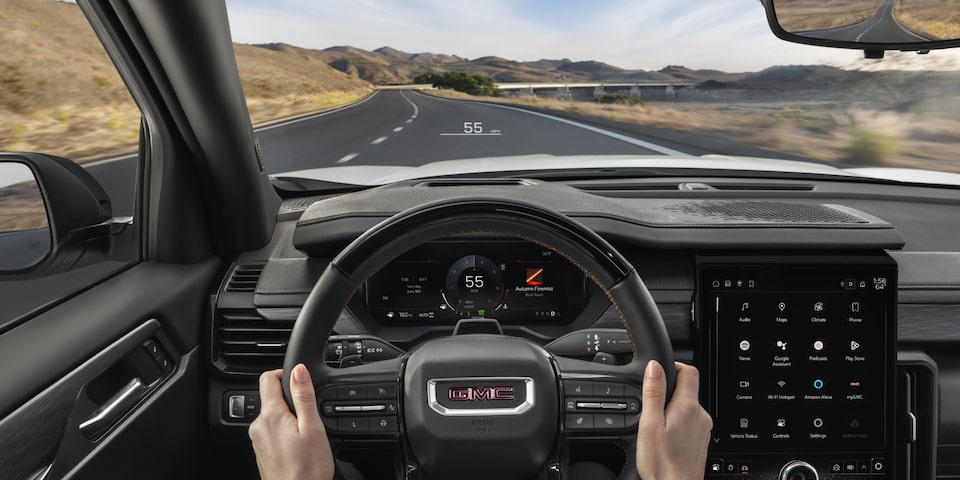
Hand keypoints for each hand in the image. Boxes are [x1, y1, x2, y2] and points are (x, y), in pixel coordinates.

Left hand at [249, 364, 334, 479]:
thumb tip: (298, 369)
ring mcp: (258, 439)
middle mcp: (259, 426)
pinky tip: (298, 445)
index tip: (300, 382)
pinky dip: (284, 432)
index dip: (285, 373)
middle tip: (310, 414)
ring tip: (306, 433)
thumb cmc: (307, 470)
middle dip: (290, 399)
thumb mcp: (312, 427)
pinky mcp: (262, 451)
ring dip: (288, 417)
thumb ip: (304, 395)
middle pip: (271, 397)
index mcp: (271, 415)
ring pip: (272, 415)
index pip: (267, 378)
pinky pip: (271, 431)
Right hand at [635, 360, 712, 479]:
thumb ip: (654, 393)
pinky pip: (690, 422)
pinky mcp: (701, 441)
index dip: (673, 366)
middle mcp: (701, 416)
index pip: (688, 371)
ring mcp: (703, 429)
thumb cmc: (662, 463)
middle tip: (650, 405)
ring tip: (656, 425)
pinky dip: (677, 423)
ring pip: (688, 407)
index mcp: (688, 407)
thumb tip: (655, 366)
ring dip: (672, 409)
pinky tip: (665, 437)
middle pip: (687, 389)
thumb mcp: (650, 424)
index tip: (658, 373)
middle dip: (669, 391)